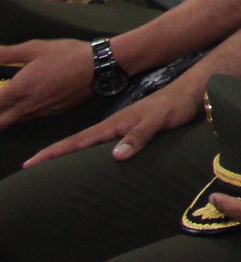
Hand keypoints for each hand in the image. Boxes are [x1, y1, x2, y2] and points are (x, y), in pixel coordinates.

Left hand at [0, 38, 102, 127]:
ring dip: (7, 115)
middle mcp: (26, 106)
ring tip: (10, 103)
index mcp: (19, 90)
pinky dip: (23, 114)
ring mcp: (40, 112)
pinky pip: (31, 118)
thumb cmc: (66, 54)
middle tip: (1, 102)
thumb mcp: (35, 48)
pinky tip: (30, 102)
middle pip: (0, 122)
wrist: (98, 67)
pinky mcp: (53, 113)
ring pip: (14, 121)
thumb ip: (7, 53)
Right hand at [25, 72, 202, 167]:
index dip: (52, 153)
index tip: (29, 163)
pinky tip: (90, 162)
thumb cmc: (174, 106)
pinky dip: (90, 153)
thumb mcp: (157, 121)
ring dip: (69, 155)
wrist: (190, 92)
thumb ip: (138, 136)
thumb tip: (116, 156)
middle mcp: (113, 127)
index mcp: (113, 125)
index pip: (76, 141)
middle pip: (76, 143)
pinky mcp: (132, 131)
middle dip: (53, 155)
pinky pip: (104, 145)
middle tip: (30, 169)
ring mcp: (121, 128)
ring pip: (88, 145)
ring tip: (51, 170)